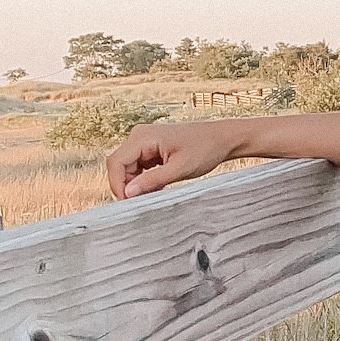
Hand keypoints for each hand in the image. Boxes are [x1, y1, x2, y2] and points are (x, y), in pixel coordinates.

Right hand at [107, 117, 242, 199]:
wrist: (223, 139)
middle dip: (127, 186)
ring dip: (138, 185)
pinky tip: (159, 189)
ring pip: (129, 169)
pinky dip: (146, 181)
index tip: (127, 203)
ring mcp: (145, 143)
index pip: (116, 162)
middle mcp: (139, 137)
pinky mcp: (152, 150)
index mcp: (142, 137)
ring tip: (155, 195)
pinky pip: (140, 168)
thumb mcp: (180, 169)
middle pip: (120, 166)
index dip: (117, 184)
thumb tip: (128, 193)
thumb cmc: (205, 149)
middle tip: (141, 203)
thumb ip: (152, 180)